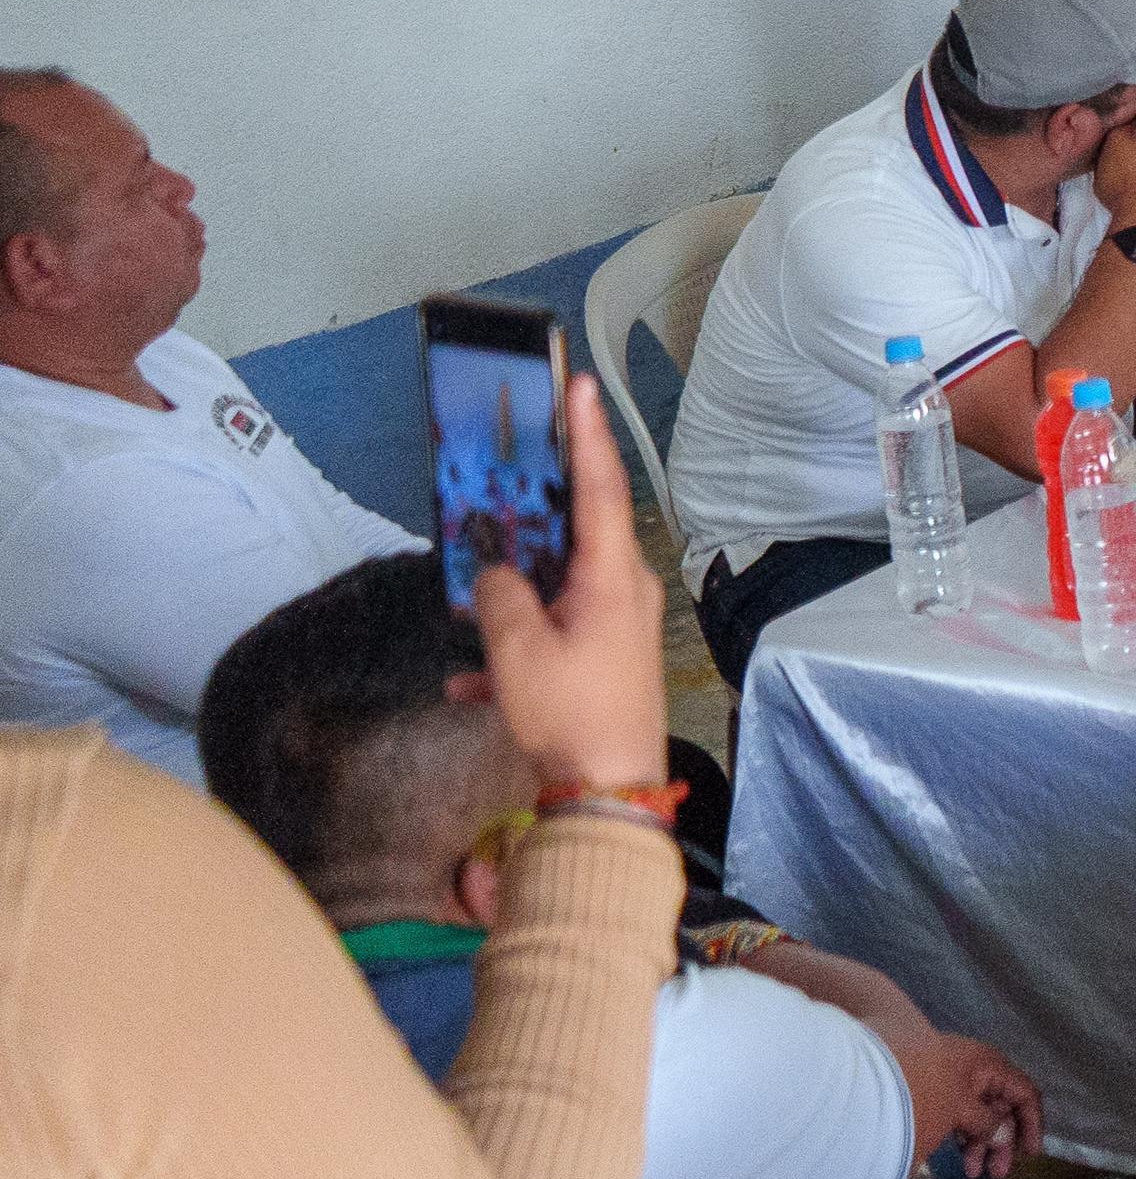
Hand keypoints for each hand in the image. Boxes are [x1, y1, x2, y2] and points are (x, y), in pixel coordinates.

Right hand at [482, 376, 671, 793]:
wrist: (610, 791)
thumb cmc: (571, 712)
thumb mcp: (518, 650)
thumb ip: (499, 598)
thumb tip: (496, 580)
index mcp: (613, 576)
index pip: (601, 488)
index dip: (588, 436)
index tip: (582, 388)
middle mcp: (625, 591)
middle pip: (574, 535)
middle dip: (531, 514)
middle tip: (505, 474)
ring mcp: (618, 627)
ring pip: (554, 590)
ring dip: (510, 597)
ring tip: (468, 598)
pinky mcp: (605, 662)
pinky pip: (552, 639)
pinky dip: (512, 654)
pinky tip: (467, 685)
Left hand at [905, 1031, 1045, 1178]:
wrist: (862, 1081)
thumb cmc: (919, 1094)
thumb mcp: (959, 1111)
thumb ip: (988, 1125)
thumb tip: (1004, 1137)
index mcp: (986, 1064)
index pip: (1024, 1092)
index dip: (1032, 1124)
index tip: (1029, 1156)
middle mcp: (972, 1067)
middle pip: (1001, 1105)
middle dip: (1003, 1140)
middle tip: (997, 1174)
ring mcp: (949, 1079)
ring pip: (978, 1112)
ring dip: (981, 1142)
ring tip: (972, 1173)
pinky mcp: (930, 1092)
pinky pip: (957, 1113)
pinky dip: (962, 1134)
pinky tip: (957, 1155)